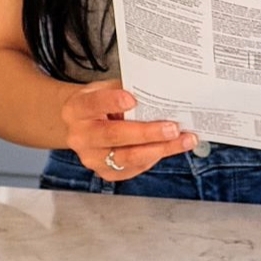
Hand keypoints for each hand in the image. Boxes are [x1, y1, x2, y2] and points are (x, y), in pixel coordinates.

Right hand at [59, 80, 194, 179]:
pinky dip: (156, 157)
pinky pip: (134, 167)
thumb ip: (125, 89)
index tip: (132, 99)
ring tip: (184, 140)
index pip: (93, 104)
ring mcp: (92, 158)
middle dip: (147, 133)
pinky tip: (172, 147)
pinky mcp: (106, 172)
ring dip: (160, 149)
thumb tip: (160, 91)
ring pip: (128, 157)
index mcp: (76, 110)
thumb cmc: (98, 103)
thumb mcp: (104, 88)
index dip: (112, 101)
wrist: (82, 125)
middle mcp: (80, 137)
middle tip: (172, 128)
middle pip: (114, 135)